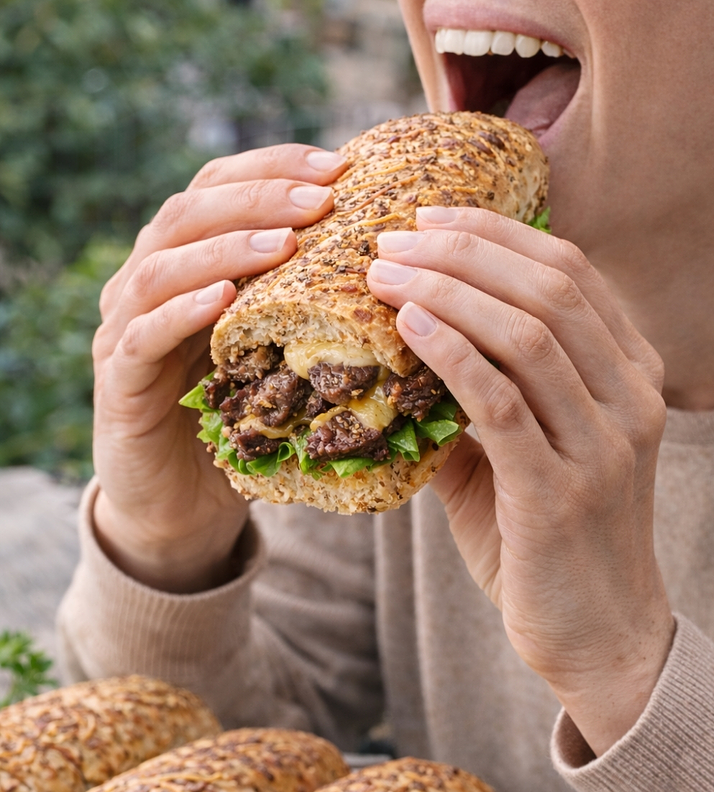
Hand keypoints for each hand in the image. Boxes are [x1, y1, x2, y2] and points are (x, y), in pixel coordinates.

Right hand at [93, 145, 346, 591]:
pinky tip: (223, 299)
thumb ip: (303, 305)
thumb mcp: (275, 352)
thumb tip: (392, 267)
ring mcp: (124, 328)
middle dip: (259, 198)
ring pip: (163, 266)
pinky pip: (143, 335)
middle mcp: (147, 282)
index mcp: (187, 262)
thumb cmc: (238, 421)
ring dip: (226, 248)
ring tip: (284, 242)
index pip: (220, 188)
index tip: (336, 164)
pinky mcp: (118, 380)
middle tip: (320, 198)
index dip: (273, 168)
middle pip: (190, 212)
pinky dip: (182, 311)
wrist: (181, 501)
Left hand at [367, 208, 674, 753]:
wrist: (600, 638)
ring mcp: (602, 444)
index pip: (569, 272)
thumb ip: (475, 406)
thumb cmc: (554, 545)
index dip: (497, 233)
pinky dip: (453, 354)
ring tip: (383, 274)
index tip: (429, 218)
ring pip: (528, 334)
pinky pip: (503, 403)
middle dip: (463, 249)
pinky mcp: (561, 492)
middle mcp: (629, 398)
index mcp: (630, 375)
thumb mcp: (522, 461)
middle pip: (550, 287)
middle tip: (391, 239)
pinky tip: (408, 327)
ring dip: (446, 291)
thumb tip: (399, 359)